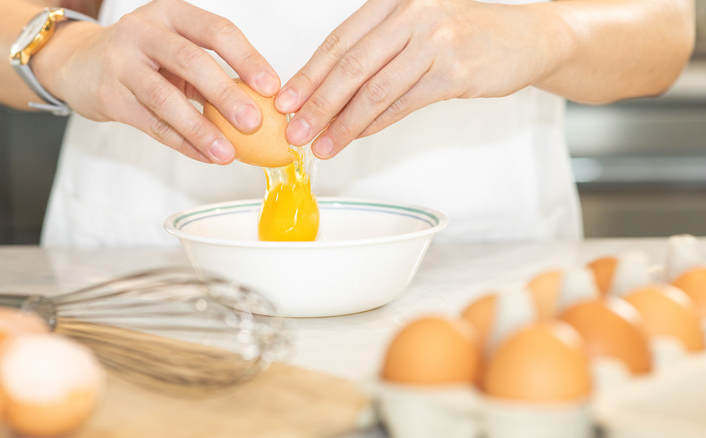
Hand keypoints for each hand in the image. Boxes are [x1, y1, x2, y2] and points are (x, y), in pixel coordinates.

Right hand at [33, 0, 279, 163]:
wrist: (78, 63)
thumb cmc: (142, 57)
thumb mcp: (175, 50)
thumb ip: (210, 72)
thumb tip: (260, 106)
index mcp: (171, 14)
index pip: (216, 30)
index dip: (247, 58)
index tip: (272, 87)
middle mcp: (144, 32)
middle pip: (191, 62)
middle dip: (226, 93)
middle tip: (254, 122)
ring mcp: (121, 63)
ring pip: (166, 99)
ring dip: (201, 128)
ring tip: (228, 153)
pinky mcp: (109, 96)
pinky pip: (151, 124)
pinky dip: (181, 143)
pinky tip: (205, 156)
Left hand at [275, 0, 556, 158]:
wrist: (526, 38)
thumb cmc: (465, 34)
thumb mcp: (415, 30)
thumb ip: (375, 54)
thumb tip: (328, 95)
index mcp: (393, 1)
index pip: (339, 41)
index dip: (308, 75)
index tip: (284, 102)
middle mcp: (412, 14)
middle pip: (351, 66)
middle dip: (317, 104)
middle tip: (295, 131)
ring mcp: (435, 41)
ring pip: (375, 90)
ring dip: (343, 123)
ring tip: (322, 145)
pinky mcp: (454, 71)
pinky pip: (403, 104)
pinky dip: (375, 124)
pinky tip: (356, 137)